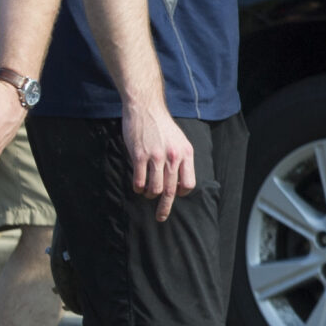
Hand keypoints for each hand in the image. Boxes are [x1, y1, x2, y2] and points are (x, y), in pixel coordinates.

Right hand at [122, 101, 197, 220]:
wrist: (146, 108)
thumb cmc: (161, 126)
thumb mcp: (179, 140)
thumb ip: (180, 158)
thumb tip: (178, 178)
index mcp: (186, 154)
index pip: (188, 183)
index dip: (181, 192)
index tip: (175, 195)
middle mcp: (173, 157)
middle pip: (172, 190)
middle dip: (166, 207)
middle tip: (161, 217)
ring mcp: (156, 157)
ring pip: (155, 188)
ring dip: (149, 195)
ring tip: (146, 193)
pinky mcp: (139, 156)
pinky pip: (139, 180)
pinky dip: (138, 187)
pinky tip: (137, 186)